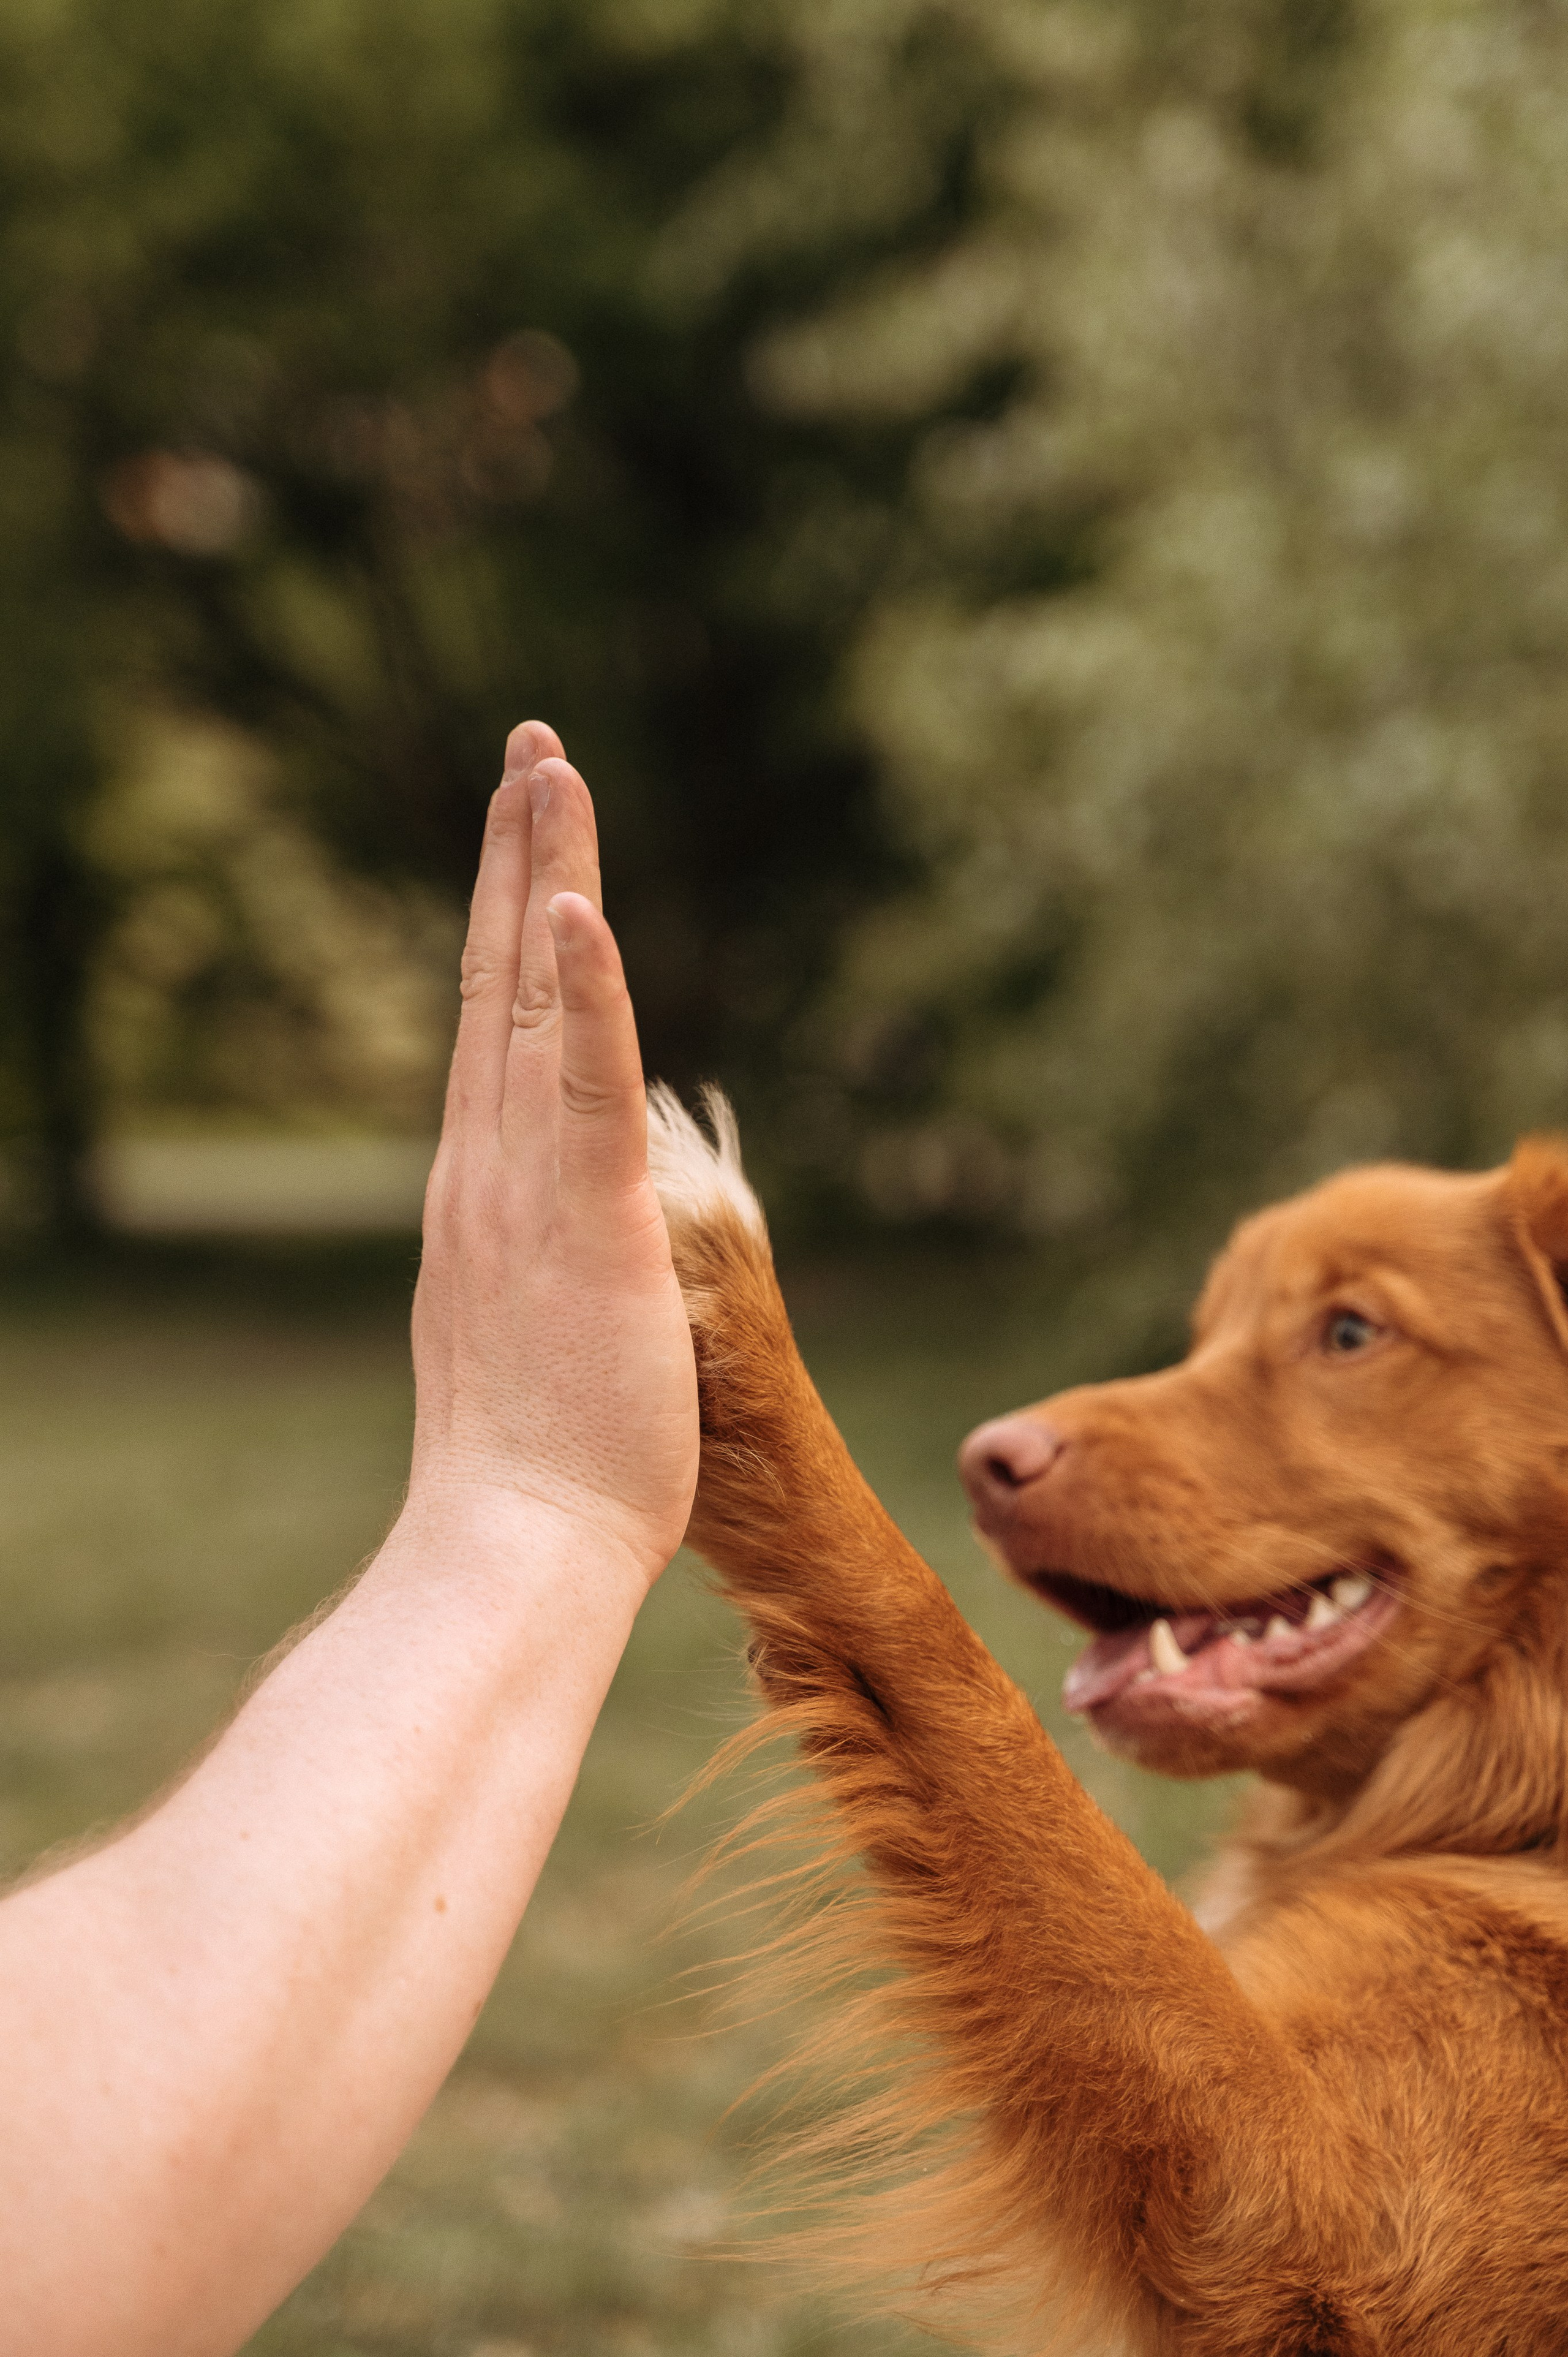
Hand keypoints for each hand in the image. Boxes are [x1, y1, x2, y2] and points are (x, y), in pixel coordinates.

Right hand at [407, 723, 698, 1584]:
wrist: (515, 1545)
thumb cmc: (540, 1464)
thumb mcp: (530, 1332)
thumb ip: (545, 1265)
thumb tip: (572, 1248)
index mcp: (478, 1193)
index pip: (492, 1030)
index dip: (507, 925)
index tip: (526, 844)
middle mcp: (484, 1170)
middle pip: (496, 979)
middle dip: (518, 856)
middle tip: (533, 750)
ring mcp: (527, 1190)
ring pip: (532, 1000)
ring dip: (545, 873)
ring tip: (551, 766)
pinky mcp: (590, 1223)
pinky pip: (586, 1084)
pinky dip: (584, 990)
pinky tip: (582, 903)